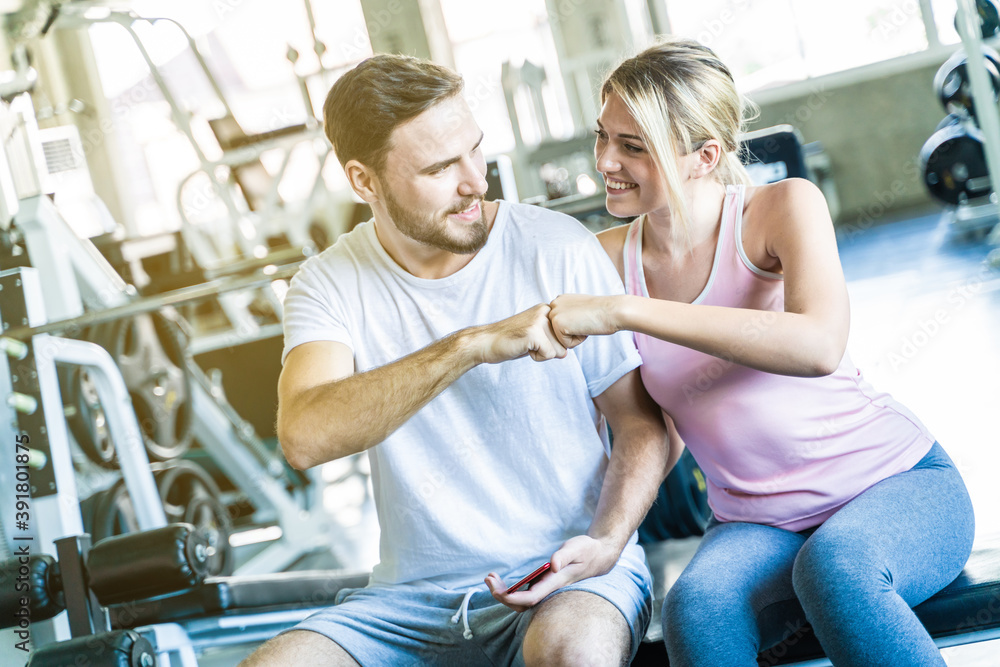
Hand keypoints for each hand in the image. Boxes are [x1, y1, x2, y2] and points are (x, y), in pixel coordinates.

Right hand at [473, 304, 566, 363]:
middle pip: (564, 344)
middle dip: (547, 350)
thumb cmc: (509, 341)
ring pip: (559, 350)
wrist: (485, 342)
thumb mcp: (535, 335)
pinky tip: (523, 348)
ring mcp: (540, 321)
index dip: (551, 345)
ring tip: (524, 345)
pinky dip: (537, 357)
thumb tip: (567, 351)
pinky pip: (549, 355)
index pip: (566, 336)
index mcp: (546, 310)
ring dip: (541, 354)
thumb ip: (553, 339)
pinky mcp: (534, 332)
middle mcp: (545, 311)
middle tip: (527, 343)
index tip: (533, 340)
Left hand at [484, 535, 619, 611]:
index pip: (531, 598)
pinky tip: (500, 579)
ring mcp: (546, 589)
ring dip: (503, 593)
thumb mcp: (577, 547)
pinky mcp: (544, 585)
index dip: (513, 598)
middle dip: (502, 596)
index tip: (499, 591)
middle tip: (488, 578)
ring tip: (490, 577)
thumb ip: (564, 555)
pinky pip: (523, 594)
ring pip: (520, 602)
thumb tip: (553, 564)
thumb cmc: (587, 550)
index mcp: (555, 583)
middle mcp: (549, 590)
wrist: (598, 556)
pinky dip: (509, 590)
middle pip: (521, 605)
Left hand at [548, 294, 618, 347]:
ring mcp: (554, 314)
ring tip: (586, 323)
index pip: (561, 325)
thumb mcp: (581, 309)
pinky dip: (578, 340)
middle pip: (559, 333)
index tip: (586, 316)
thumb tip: (566, 326)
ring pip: (562, 339)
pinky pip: (566, 344)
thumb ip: (570, 314)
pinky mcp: (558, 324)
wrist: (612, 310)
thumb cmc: (602, 311)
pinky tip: (586, 327)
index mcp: (560, 300)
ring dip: (576, 336)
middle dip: (574, 331)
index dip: (576, 325)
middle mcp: (554, 304)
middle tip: (586, 320)